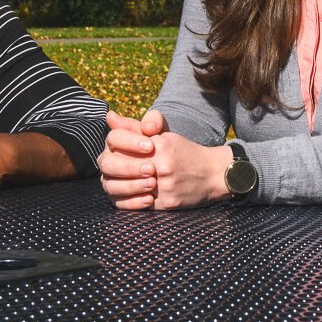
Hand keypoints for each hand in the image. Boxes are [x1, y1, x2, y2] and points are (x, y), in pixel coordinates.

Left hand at [98, 109, 232, 210]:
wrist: (213, 173)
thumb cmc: (185, 152)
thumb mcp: (163, 135)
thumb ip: (134, 126)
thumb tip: (109, 117)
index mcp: (157, 145)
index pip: (117, 140)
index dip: (113, 145)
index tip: (120, 149)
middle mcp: (159, 165)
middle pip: (114, 165)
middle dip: (112, 166)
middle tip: (118, 168)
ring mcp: (162, 186)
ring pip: (122, 187)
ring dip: (119, 184)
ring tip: (125, 181)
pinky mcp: (166, 203)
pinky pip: (136, 205)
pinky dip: (130, 200)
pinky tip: (134, 194)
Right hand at [99, 109, 167, 209]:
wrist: (186, 170)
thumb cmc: (169, 147)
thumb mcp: (164, 131)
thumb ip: (152, 120)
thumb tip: (142, 124)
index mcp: (117, 142)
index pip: (114, 138)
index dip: (130, 142)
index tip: (150, 146)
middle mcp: (110, 161)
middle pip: (107, 163)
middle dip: (129, 166)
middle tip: (151, 168)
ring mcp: (112, 180)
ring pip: (111, 186)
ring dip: (131, 185)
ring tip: (153, 184)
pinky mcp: (120, 199)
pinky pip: (119, 203)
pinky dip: (133, 202)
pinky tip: (150, 199)